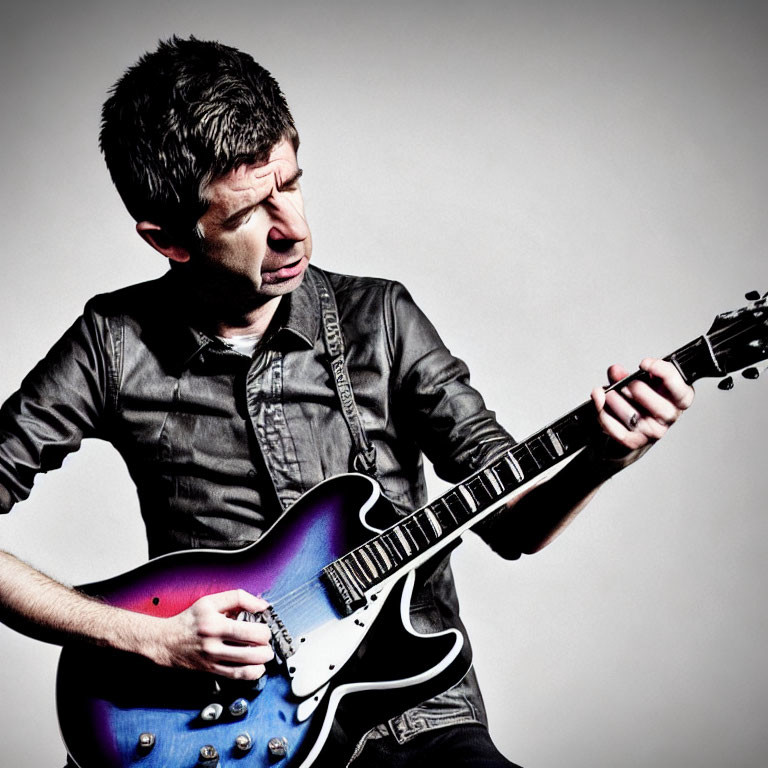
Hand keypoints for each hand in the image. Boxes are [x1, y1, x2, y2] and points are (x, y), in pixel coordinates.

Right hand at [151, 589, 273, 679]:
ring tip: (265, 653)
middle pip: (251, 649)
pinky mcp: (212, 670)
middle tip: (266, 640)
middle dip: (266, 645)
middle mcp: (214, 643)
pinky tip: (258, 666)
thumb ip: (238, 598)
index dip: (264, 629)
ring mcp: (213, 659)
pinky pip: (237, 676)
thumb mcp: (211, 601)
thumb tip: (262, 605)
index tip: (264, 625)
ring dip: (263, 660)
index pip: (248, 629)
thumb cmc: (190, 619)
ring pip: (246, 665)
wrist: (166, 642)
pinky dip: (252, 673)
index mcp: (215, 623)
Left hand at [590, 358, 694, 457]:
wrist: (634, 426)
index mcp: (679, 398)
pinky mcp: (635, 441)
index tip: (644, 363)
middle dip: (636, 390)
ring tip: (605, 392)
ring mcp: (653, 431)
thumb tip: (615, 371)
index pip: (679, 388)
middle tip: (623, 383)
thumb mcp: (640, 381)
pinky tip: (599, 402)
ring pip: (633, 417)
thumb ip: (627, 375)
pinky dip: (603, 414)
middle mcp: (670, 416)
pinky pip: (617, 431)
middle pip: (658, 406)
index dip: (662, 372)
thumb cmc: (642, 399)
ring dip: (614, 401)